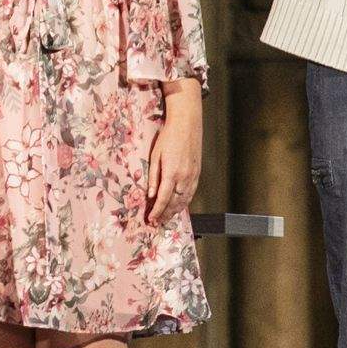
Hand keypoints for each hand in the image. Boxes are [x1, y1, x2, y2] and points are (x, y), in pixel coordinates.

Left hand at [146, 97, 201, 224]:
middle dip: (165, 215)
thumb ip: (153, 177)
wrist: (187, 124)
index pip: (163, 199)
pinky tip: (179, 207)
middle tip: (157, 223)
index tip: (151, 219)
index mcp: (172, 173)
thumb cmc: (168, 137)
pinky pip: (191, 193)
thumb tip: (149, 195)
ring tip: (167, 219)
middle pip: (174, 203)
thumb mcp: (155, 156)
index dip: (157, 211)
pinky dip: (185, 202)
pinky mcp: (197, 173)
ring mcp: (192, 176)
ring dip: (175, 211)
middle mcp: (184, 177)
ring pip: (184, 200)